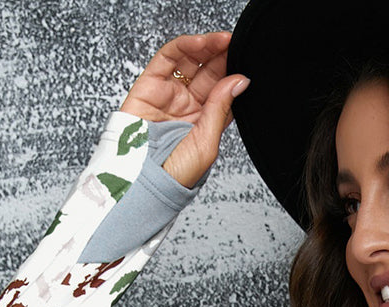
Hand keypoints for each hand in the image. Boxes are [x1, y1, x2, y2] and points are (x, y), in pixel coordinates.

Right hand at [119, 32, 249, 188]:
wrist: (142, 182)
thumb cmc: (172, 175)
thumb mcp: (206, 142)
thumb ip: (221, 109)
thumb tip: (239, 81)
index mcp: (204, 121)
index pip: (222, 89)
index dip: (233, 72)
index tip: (245, 59)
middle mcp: (186, 105)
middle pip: (207, 72)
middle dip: (222, 56)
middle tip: (235, 45)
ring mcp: (169, 94)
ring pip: (189, 61)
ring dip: (206, 47)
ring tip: (221, 41)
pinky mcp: (149, 85)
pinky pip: (167, 58)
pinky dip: (184, 46)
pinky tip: (200, 44)